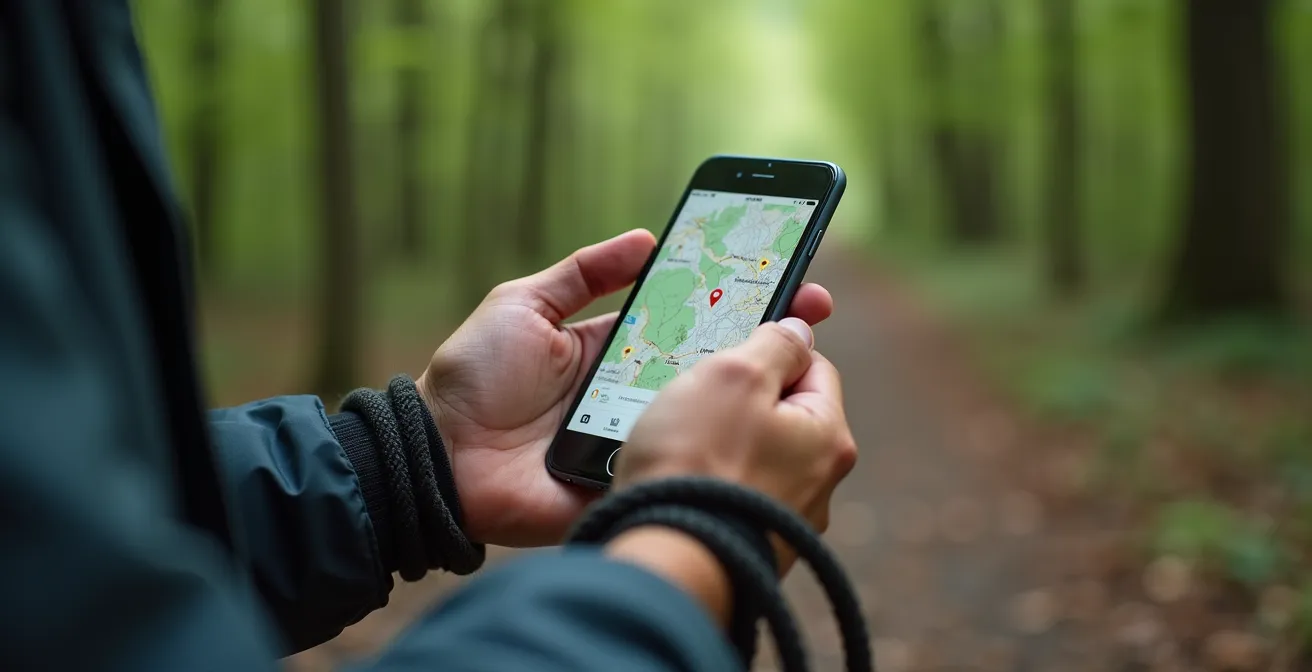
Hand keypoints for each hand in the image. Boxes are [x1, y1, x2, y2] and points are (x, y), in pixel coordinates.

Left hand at [416, 229, 835, 546]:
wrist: (439, 457)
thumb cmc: (474, 377)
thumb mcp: (523, 304)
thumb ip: (581, 272)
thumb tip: (645, 238)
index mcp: (616, 349)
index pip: (690, 319)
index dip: (735, 300)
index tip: (784, 277)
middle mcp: (635, 392)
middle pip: (710, 367)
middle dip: (764, 341)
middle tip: (814, 313)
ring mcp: (637, 438)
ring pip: (705, 416)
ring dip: (749, 394)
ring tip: (798, 361)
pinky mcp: (631, 479)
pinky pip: (678, 464)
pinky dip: (713, 451)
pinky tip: (756, 429)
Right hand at [612, 318, 856, 568]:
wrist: (662, 560)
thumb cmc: (696, 462)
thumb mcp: (734, 374)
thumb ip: (774, 343)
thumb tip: (799, 328)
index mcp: (829, 438)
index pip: (813, 367)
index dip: (769, 352)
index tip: (730, 354)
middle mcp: (819, 486)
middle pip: (781, 414)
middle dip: (739, 401)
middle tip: (696, 399)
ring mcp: (784, 523)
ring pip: (752, 456)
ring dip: (718, 443)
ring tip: (678, 445)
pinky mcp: (750, 548)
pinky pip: (731, 495)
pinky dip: (707, 483)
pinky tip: (678, 483)